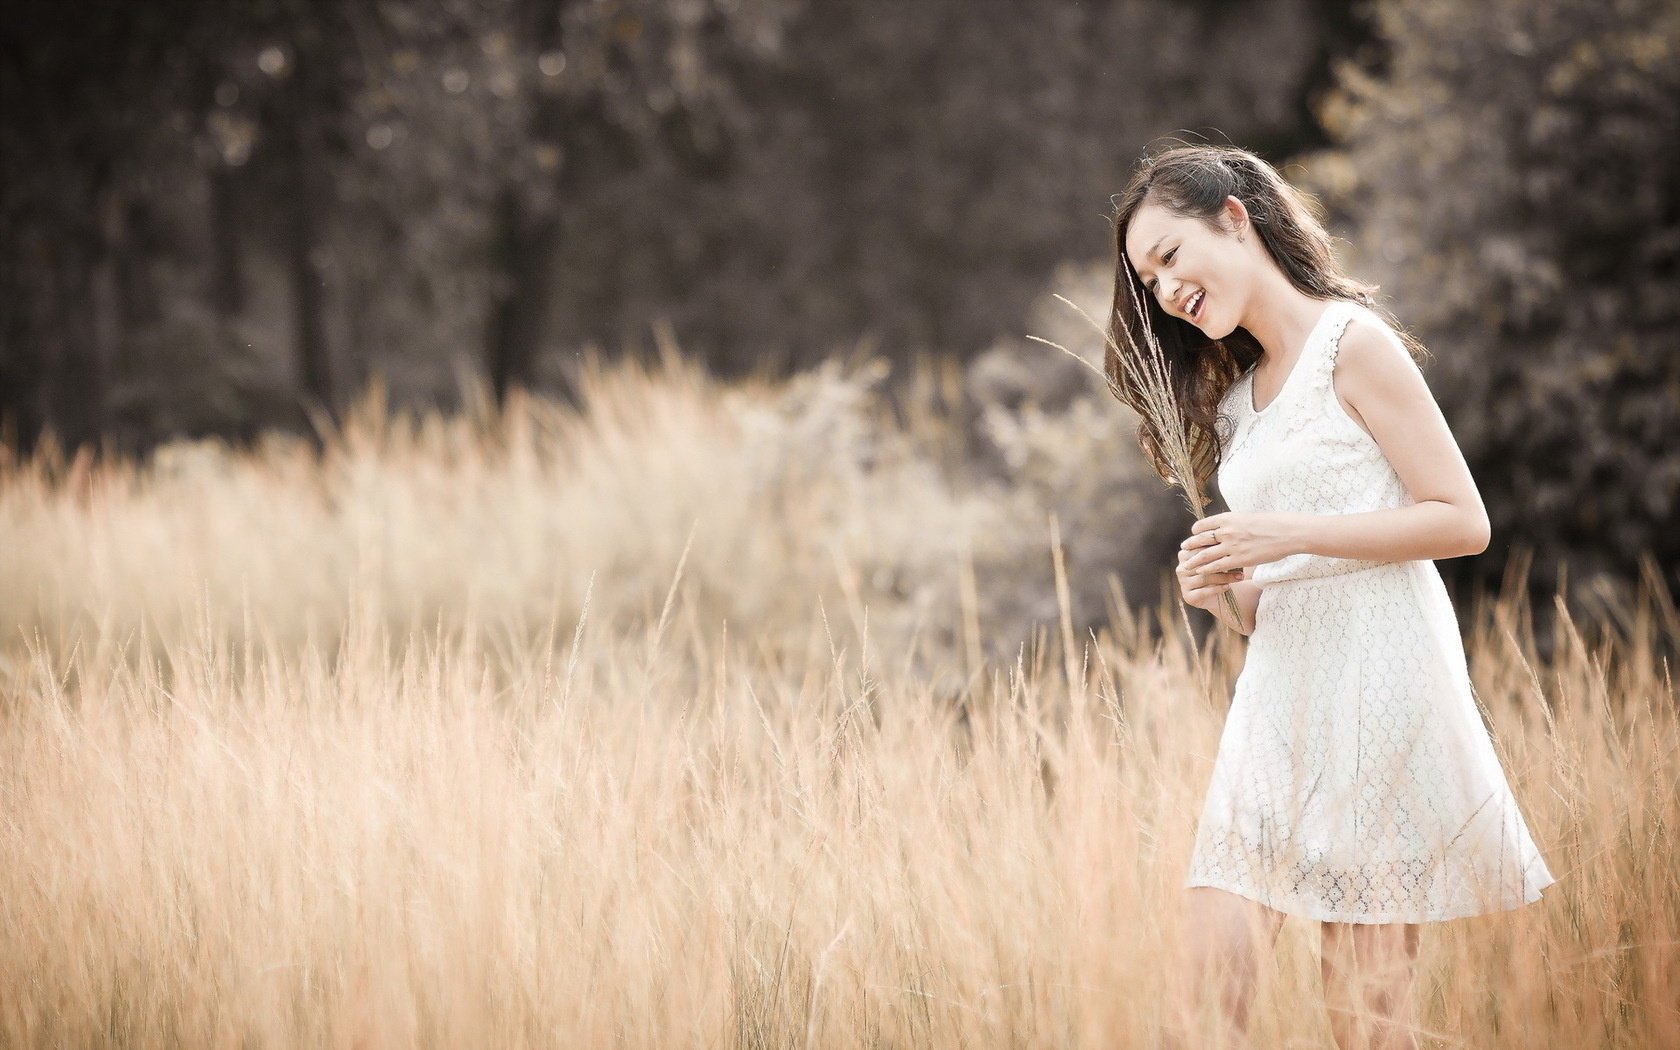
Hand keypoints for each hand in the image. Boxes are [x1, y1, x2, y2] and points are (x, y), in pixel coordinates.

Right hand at [1175, 545, 1243, 612]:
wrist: (1219, 593)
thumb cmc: (1220, 569)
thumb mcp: (1218, 556)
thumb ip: (1216, 546)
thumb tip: (1228, 534)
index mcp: (1185, 554)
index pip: (1200, 549)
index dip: (1217, 549)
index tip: (1233, 548)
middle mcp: (1181, 568)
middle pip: (1202, 564)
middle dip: (1221, 563)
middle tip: (1239, 562)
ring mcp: (1183, 583)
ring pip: (1204, 578)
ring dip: (1224, 577)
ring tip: (1239, 576)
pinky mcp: (1188, 596)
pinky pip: (1203, 592)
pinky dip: (1217, 589)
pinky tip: (1228, 586)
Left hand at [1181, 512, 1301, 575]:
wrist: (1288, 532)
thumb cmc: (1272, 524)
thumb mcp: (1248, 517)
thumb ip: (1235, 522)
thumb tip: (1228, 525)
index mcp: (1228, 518)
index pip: (1203, 524)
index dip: (1196, 530)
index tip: (1193, 534)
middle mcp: (1227, 531)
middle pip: (1201, 540)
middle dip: (1190, 546)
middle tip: (1183, 550)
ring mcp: (1232, 546)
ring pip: (1205, 555)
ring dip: (1193, 561)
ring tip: (1186, 565)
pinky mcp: (1239, 560)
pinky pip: (1217, 566)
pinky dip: (1207, 569)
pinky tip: (1201, 572)